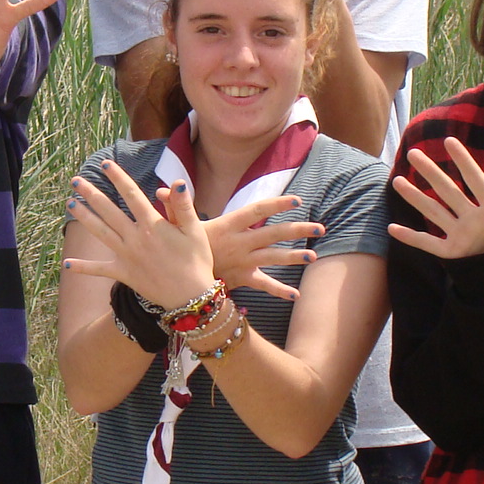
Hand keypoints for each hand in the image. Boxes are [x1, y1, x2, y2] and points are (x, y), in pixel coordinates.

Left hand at [62, 161, 217, 310]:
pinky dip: (83, 267)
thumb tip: (176, 181)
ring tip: (70, 203)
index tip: (105, 164)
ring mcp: (126, 256)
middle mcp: (135, 238)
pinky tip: (66, 264)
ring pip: (100, 232)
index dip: (117, 177)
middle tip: (75, 180)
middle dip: (91, 193)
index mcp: (152, 225)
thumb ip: (183, 205)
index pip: (131, 194)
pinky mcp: (124, 274)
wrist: (191, 297)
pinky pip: (100, 269)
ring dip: (84, 217)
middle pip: (108, 210)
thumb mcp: (194, 231)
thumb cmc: (197, 261)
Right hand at [180, 190, 323, 300]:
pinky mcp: (242, 279)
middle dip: (297, 230)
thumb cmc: (180, 247)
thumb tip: (164, 189)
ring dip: (294, 257)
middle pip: (273, 234)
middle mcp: (239, 243)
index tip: (297, 201)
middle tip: (320, 227)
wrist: (178, 281)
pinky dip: (280, 290)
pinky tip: (296, 294)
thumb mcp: (176, 225)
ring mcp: (243, 262)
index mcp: (227, 226)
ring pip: (273, 258)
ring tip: (313, 256)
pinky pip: (264, 285)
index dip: (277, 204)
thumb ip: (175, 206)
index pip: (257, 211)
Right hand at [388, 137, 483, 258]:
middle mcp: (472, 218)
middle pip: (448, 191)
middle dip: (432, 172)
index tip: (451, 141)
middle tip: (415, 152)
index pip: (476, 181)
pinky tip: (393, 227)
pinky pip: (428, 244)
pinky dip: (411, 237)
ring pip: (434, 212)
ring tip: (399, 180)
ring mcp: (459, 234)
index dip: (465, 162)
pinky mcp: (452, 253)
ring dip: (416, 198)